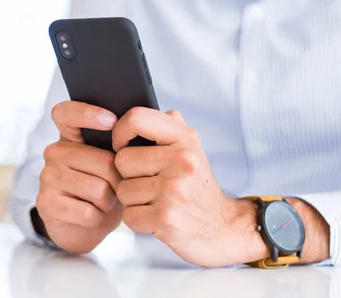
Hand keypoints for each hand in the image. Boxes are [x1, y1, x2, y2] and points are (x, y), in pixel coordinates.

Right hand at [36, 101, 123, 253]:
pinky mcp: (48, 204)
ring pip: (97, 188)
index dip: (86, 113)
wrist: (89, 222)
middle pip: (100, 160)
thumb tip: (170, 115)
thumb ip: (133, 136)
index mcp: (71, 135)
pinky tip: (94, 214)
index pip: (66, 112)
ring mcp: (48, 177)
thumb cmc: (109, 184)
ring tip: (105, 200)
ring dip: (110, 200)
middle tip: (117, 185)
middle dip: (119, 178)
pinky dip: (99, 217)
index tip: (112, 120)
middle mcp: (55, 151)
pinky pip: (88, 210)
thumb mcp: (117, 159)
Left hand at [112, 108, 268, 266]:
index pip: (136, 118)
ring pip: (122, 190)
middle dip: (128, 175)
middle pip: (121, 160)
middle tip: (150, 182)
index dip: (120, 132)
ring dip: (133, 199)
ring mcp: (173, 190)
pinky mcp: (165, 218)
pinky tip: (156, 216)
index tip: (122, 145)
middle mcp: (181, 161)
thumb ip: (170, 127)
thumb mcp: (192, 148)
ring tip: (156, 200)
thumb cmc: (197, 187)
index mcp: (185, 139)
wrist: (220, 226)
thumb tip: (139, 113)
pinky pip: (128, 215)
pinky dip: (138, 219)